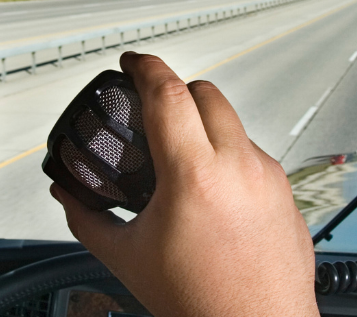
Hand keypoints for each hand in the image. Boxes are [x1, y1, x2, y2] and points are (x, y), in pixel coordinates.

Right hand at [52, 52, 318, 316]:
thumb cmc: (203, 304)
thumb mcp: (128, 258)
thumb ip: (88, 218)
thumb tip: (69, 197)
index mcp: (196, 177)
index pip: (169, 93)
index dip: (144, 67)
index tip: (131, 63)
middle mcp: (240, 168)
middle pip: (206, 92)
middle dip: (175, 89)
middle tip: (151, 104)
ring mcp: (269, 178)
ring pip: (234, 123)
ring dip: (204, 124)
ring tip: (179, 157)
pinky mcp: (286, 193)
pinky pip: (255, 155)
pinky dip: (229, 157)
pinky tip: (211, 190)